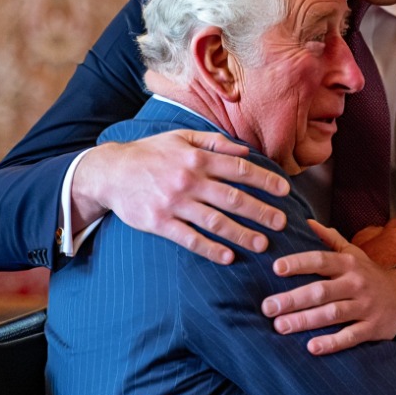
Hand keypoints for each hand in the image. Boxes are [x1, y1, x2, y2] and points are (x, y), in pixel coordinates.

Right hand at [71, 129, 289, 263]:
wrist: (110, 171)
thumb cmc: (151, 153)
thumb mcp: (182, 138)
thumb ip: (215, 142)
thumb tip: (245, 151)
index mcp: (197, 157)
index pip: (239, 169)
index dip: (265, 180)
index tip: (285, 191)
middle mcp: (189, 180)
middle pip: (233, 198)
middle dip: (261, 211)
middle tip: (282, 223)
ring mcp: (174, 203)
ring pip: (216, 221)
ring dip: (242, 234)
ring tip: (262, 244)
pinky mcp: (160, 223)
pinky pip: (189, 238)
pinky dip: (210, 249)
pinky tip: (228, 257)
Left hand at [261, 219, 395, 354]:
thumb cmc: (368, 273)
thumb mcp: (352, 252)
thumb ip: (328, 238)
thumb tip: (305, 221)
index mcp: (348, 263)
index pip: (320, 260)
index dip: (298, 263)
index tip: (275, 268)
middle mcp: (356, 283)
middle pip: (321, 291)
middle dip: (292, 299)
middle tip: (268, 307)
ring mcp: (365, 306)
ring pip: (332, 314)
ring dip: (305, 321)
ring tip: (280, 326)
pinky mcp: (374, 328)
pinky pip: (351, 336)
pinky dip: (332, 342)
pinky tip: (311, 348)